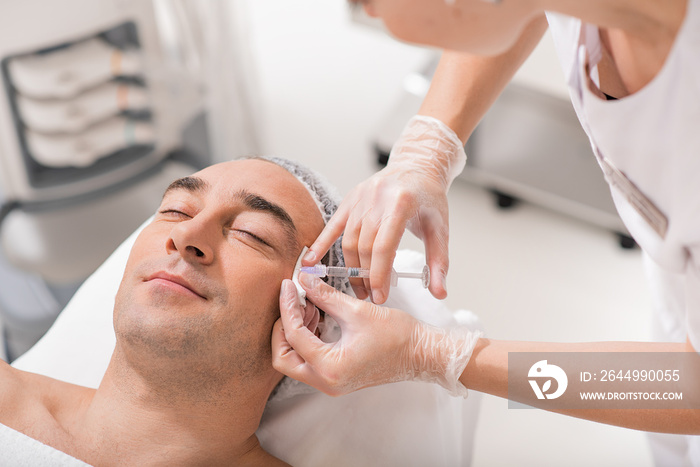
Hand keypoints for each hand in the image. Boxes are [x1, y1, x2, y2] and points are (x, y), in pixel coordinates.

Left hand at [271, 276, 479, 396]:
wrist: (421, 354)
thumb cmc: (398, 337)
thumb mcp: (357, 310)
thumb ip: (325, 295)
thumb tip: (304, 280)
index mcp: (330, 368)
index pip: (293, 335)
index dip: (287, 307)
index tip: (288, 286)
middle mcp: (326, 381)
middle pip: (283, 358)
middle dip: (283, 327)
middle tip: (292, 300)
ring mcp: (330, 382)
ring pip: (294, 360)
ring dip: (295, 331)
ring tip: (310, 304)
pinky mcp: (336, 376)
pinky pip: (310, 360)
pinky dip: (308, 338)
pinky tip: (318, 315)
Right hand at [302, 116, 466, 303]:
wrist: (417, 167)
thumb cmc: (429, 199)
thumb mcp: (441, 230)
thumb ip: (439, 263)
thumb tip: (440, 293)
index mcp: (401, 203)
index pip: (384, 247)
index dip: (379, 275)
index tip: (379, 297)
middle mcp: (377, 198)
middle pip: (364, 246)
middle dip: (365, 276)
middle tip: (370, 297)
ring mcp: (360, 197)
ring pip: (349, 239)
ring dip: (351, 267)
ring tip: (359, 288)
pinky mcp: (350, 198)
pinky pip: (333, 225)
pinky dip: (321, 244)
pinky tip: (311, 261)